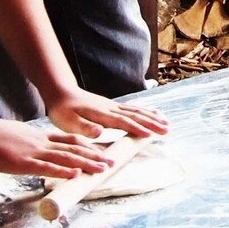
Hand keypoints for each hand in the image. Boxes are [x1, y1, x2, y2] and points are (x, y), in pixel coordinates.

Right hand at [0, 113, 113, 178]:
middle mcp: (40, 143)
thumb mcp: (14, 136)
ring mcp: (33, 152)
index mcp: (38, 136)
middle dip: (94, 155)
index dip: (86, 146)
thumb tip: (33, 151)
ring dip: (86, 164)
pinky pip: (47, 168)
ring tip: (103, 169)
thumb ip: (27, 144)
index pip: (68, 140)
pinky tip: (76, 175)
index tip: (101, 151)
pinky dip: (63, 172)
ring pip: (66, 157)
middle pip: (73, 148)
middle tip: (112, 162)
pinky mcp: (23, 162)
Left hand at [46, 88, 169, 138]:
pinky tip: (153, 113)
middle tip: (168, 129)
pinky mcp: (112, 106)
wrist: (61, 93)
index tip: (151, 135)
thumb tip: (99, 132)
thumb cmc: (63, 110)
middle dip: (152, 123)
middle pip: (134, 115)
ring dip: (152, 117)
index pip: (122, 122)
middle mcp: (110, 108)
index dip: (137, 128)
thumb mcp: (68, 122)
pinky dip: (145, 111)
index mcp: (101, 114)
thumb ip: (84, 127)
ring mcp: (112, 106)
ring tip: (166, 122)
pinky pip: (132, 108)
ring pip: (136, 111)